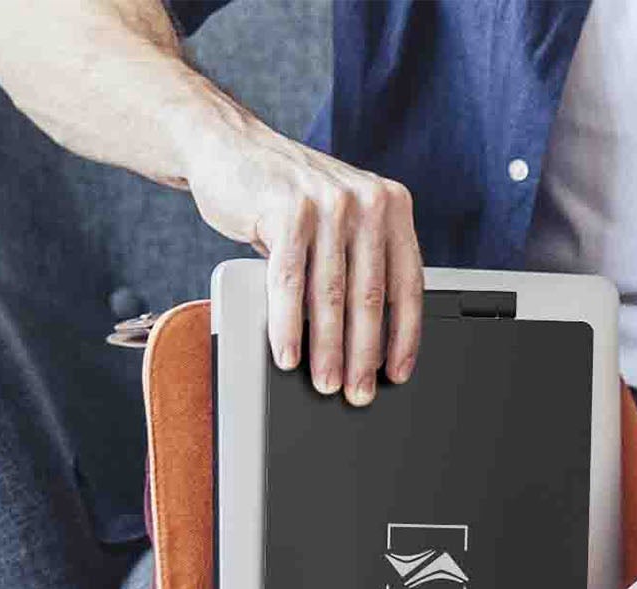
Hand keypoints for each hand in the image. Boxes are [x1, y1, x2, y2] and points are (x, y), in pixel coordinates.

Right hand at [182, 118, 423, 404]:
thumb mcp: (339, 223)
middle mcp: (366, 201)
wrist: (230, 146)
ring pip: (331, 296)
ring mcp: (328, 203)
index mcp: (390, 206)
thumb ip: (360, 263)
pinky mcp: (287, 210)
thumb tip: (370, 345)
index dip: (404, 337)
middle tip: (358, 393)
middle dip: (364, 355)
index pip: (407, 284)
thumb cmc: (287, 198)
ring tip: (325, 383)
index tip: (397, 374)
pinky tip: (287, 355)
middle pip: (370, 297)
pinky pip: (289, 284)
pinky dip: (288, 326)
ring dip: (328, 350)